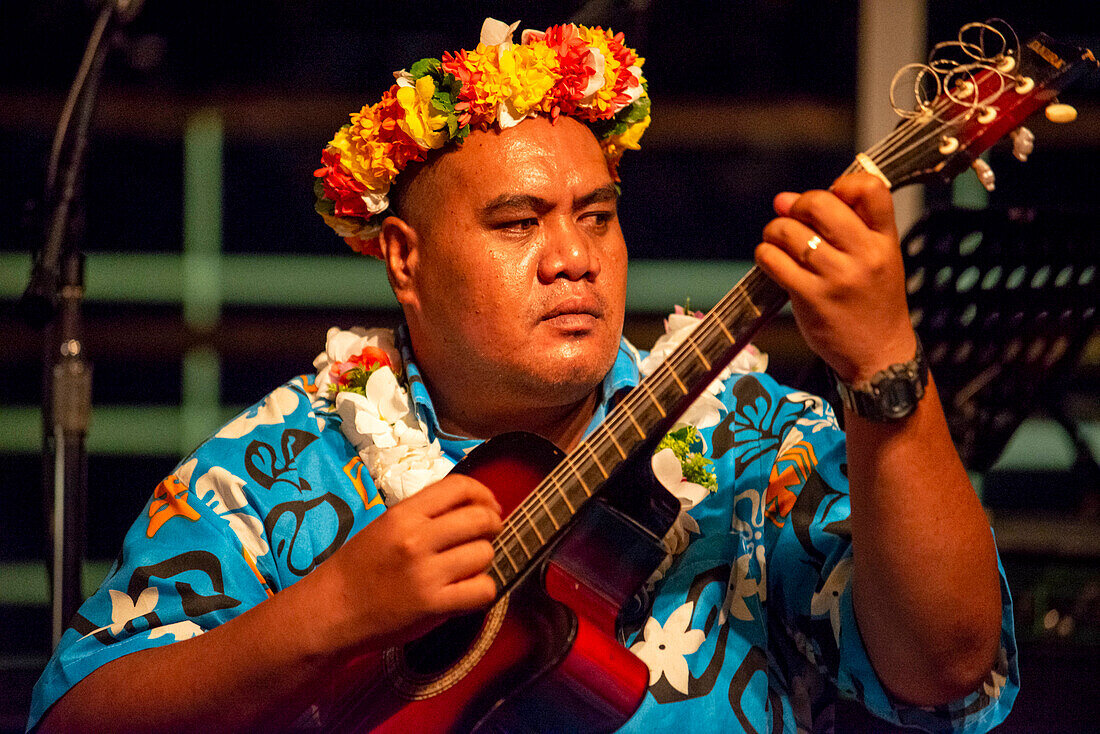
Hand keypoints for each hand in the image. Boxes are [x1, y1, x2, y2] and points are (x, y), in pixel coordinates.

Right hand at [314, 474, 502, 655]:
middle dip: (493, 525)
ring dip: (483, 561)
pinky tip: (469, 591)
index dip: (484, 494)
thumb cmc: (359, 567)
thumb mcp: (386, 525)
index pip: (459, 487)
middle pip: (480, 519)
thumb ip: (424, 514)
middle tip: (488, 535)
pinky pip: (482, 590)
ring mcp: (425, 573)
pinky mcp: (432, 605)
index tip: (489, 506)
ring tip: (468, 567)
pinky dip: (483, 591)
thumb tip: (472, 506)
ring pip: (484, 554)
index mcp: (403, 514)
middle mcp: (416, 539)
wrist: (331, 610)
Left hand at [754, 172, 916, 383]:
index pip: (870, 188)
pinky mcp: (811, 298)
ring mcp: (837, 277)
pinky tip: (770, 259)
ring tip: (777, 241)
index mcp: (885, 240)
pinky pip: (774, 261)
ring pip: (789, 232)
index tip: (830, 197)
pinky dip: (765, 254)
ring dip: (774, 231)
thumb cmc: (872, 301)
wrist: (879, 355)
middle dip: (796, 205)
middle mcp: (864, 255)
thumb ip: (845, 225)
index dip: (842, 184)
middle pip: (819, 203)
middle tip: (792, 219)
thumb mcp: (879, 258)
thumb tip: (784, 199)